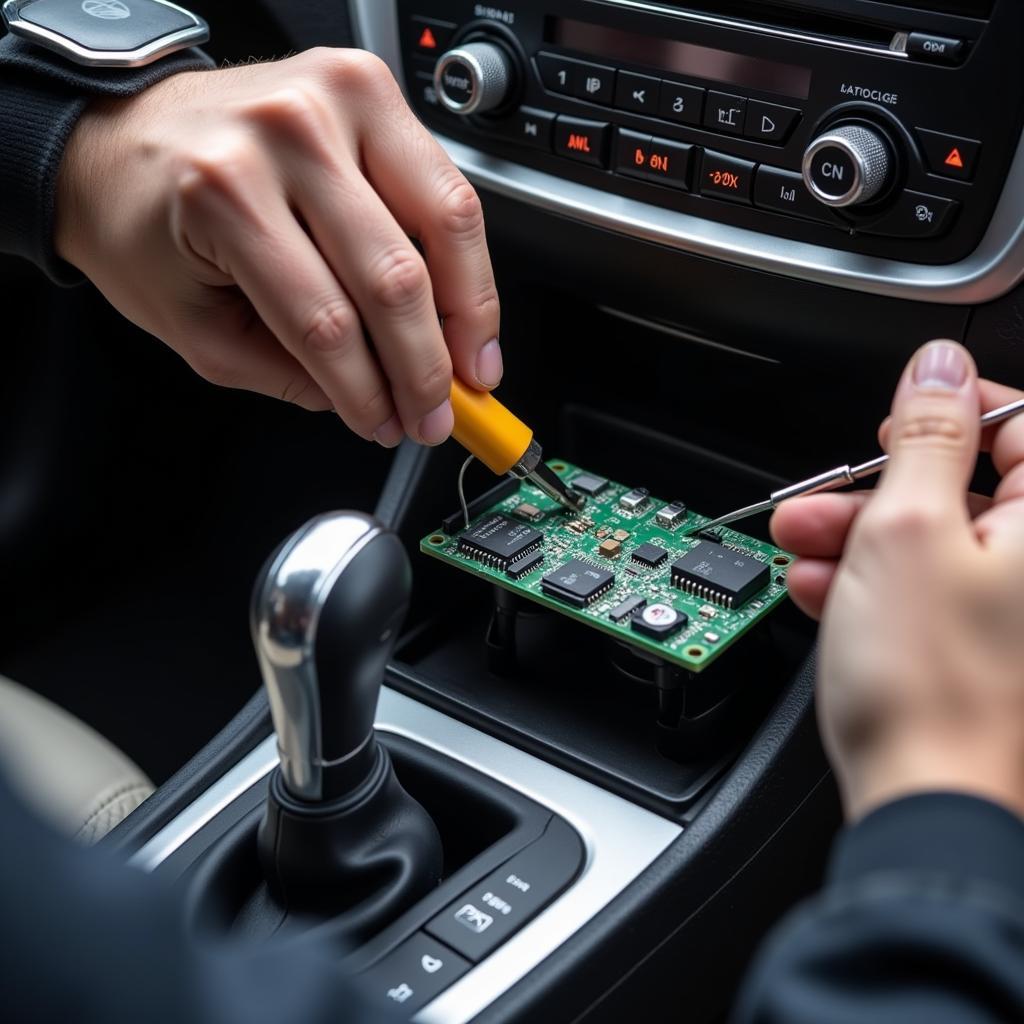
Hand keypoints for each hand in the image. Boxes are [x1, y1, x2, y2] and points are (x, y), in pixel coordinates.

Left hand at [54, 49, 502, 446]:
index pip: (325, 323)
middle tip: (437, 415)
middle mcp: (286, 133)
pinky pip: (446, 187)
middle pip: (392, 277)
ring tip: (473, 366)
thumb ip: (289, 374)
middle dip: (426, 365)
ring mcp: (335, 97)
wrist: (126, 137)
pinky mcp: (370, 87)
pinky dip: (465, 257)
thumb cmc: (149, 223)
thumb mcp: (197, 327)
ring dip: (470, 311)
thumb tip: (378, 403)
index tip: (390, 426)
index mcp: (223, 194)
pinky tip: (465, 306)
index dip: (369, 392)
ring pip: (444, 224)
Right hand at [771, 341, 1023, 819]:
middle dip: (877, 488)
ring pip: (936, 541)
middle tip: (822, 501)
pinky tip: (826, 594)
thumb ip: (924, 437)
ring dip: (859, 540)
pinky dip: (875, 586)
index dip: (950, 409)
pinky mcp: (984, 649)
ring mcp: (1015, 612)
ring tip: (803, 553)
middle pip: (965, 487)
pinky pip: (929, 591)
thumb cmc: (931, 685)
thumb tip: (935, 368)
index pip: (1020, 423)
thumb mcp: (905, 530)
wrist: (928, 804)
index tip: (896, 418)